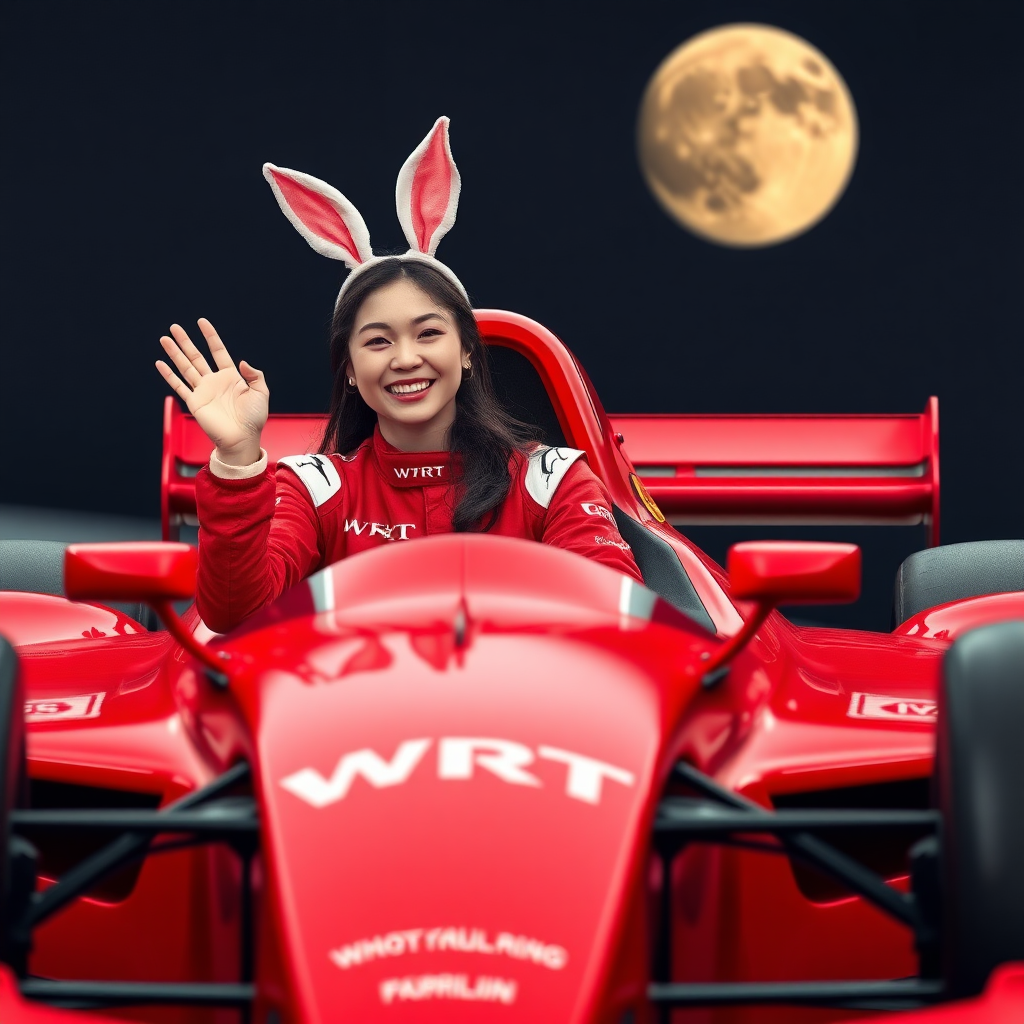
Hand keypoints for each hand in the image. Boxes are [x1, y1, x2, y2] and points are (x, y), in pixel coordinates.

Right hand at [155, 319, 268, 464]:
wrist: (242, 439)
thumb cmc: (253, 419)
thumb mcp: (261, 393)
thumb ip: (255, 375)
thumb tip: (242, 362)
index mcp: (231, 377)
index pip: (218, 351)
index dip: (210, 336)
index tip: (201, 322)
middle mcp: (214, 381)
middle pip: (196, 356)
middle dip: (185, 341)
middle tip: (175, 327)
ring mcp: (203, 391)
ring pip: (185, 367)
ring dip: (174, 353)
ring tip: (164, 339)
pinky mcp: (194, 402)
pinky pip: (179, 386)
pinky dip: (169, 375)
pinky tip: (160, 363)